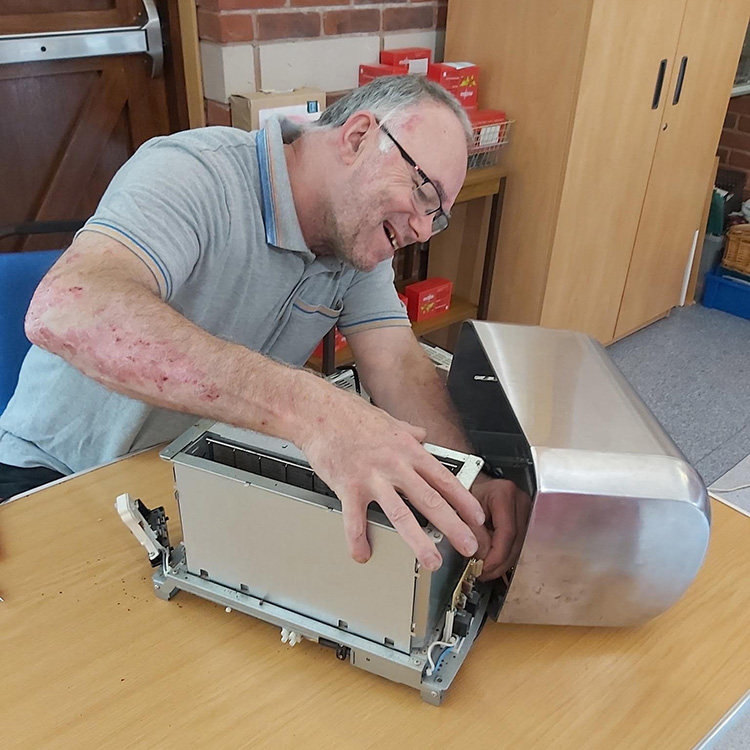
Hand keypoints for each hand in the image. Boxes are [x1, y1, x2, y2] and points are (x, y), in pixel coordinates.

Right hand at [296, 389, 485, 571]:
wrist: (318, 411)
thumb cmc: (351, 415)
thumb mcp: (389, 420)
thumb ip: (409, 431)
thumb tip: (422, 435)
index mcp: (408, 449)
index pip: (444, 478)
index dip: (463, 500)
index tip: (477, 518)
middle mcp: (395, 464)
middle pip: (430, 499)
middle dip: (453, 525)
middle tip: (468, 545)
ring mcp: (372, 476)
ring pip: (400, 513)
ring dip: (418, 540)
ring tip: (431, 559)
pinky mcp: (348, 486)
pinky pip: (354, 519)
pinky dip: (358, 540)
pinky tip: (363, 554)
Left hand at [469, 476, 530, 580]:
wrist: (468, 477)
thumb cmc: (464, 487)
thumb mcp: (462, 508)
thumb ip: (473, 532)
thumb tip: (482, 556)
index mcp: (505, 494)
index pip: (507, 533)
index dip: (497, 555)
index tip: (484, 568)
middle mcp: (520, 500)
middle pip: (517, 541)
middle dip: (500, 563)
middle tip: (484, 574)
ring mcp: (524, 508)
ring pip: (520, 544)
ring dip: (504, 561)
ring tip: (487, 570)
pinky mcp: (523, 517)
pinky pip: (518, 541)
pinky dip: (506, 554)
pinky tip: (495, 562)